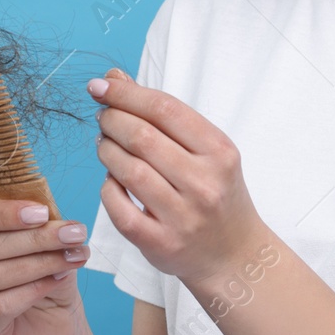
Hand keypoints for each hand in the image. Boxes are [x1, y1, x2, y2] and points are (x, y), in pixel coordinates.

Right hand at [0, 197, 90, 334]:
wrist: (59, 318)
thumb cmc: (49, 272)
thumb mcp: (50, 241)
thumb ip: (44, 224)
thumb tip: (51, 215)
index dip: (3, 212)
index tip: (42, 213)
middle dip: (36, 238)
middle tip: (74, 234)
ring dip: (40, 263)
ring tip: (73, 258)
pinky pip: (0, 305)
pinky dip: (33, 290)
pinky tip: (56, 282)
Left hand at [91, 68, 264, 285]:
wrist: (234, 254)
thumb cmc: (215, 192)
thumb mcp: (205, 150)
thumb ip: (162, 115)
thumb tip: (115, 79)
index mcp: (219, 152)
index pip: (164, 110)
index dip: (126, 94)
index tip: (101, 86)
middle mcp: (204, 183)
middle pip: (142, 137)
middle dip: (112, 119)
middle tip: (103, 117)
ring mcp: (183, 217)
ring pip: (127, 170)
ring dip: (106, 150)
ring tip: (105, 144)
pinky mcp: (160, 243)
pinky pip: (118, 207)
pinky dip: (107, 187)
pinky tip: (111, 179)